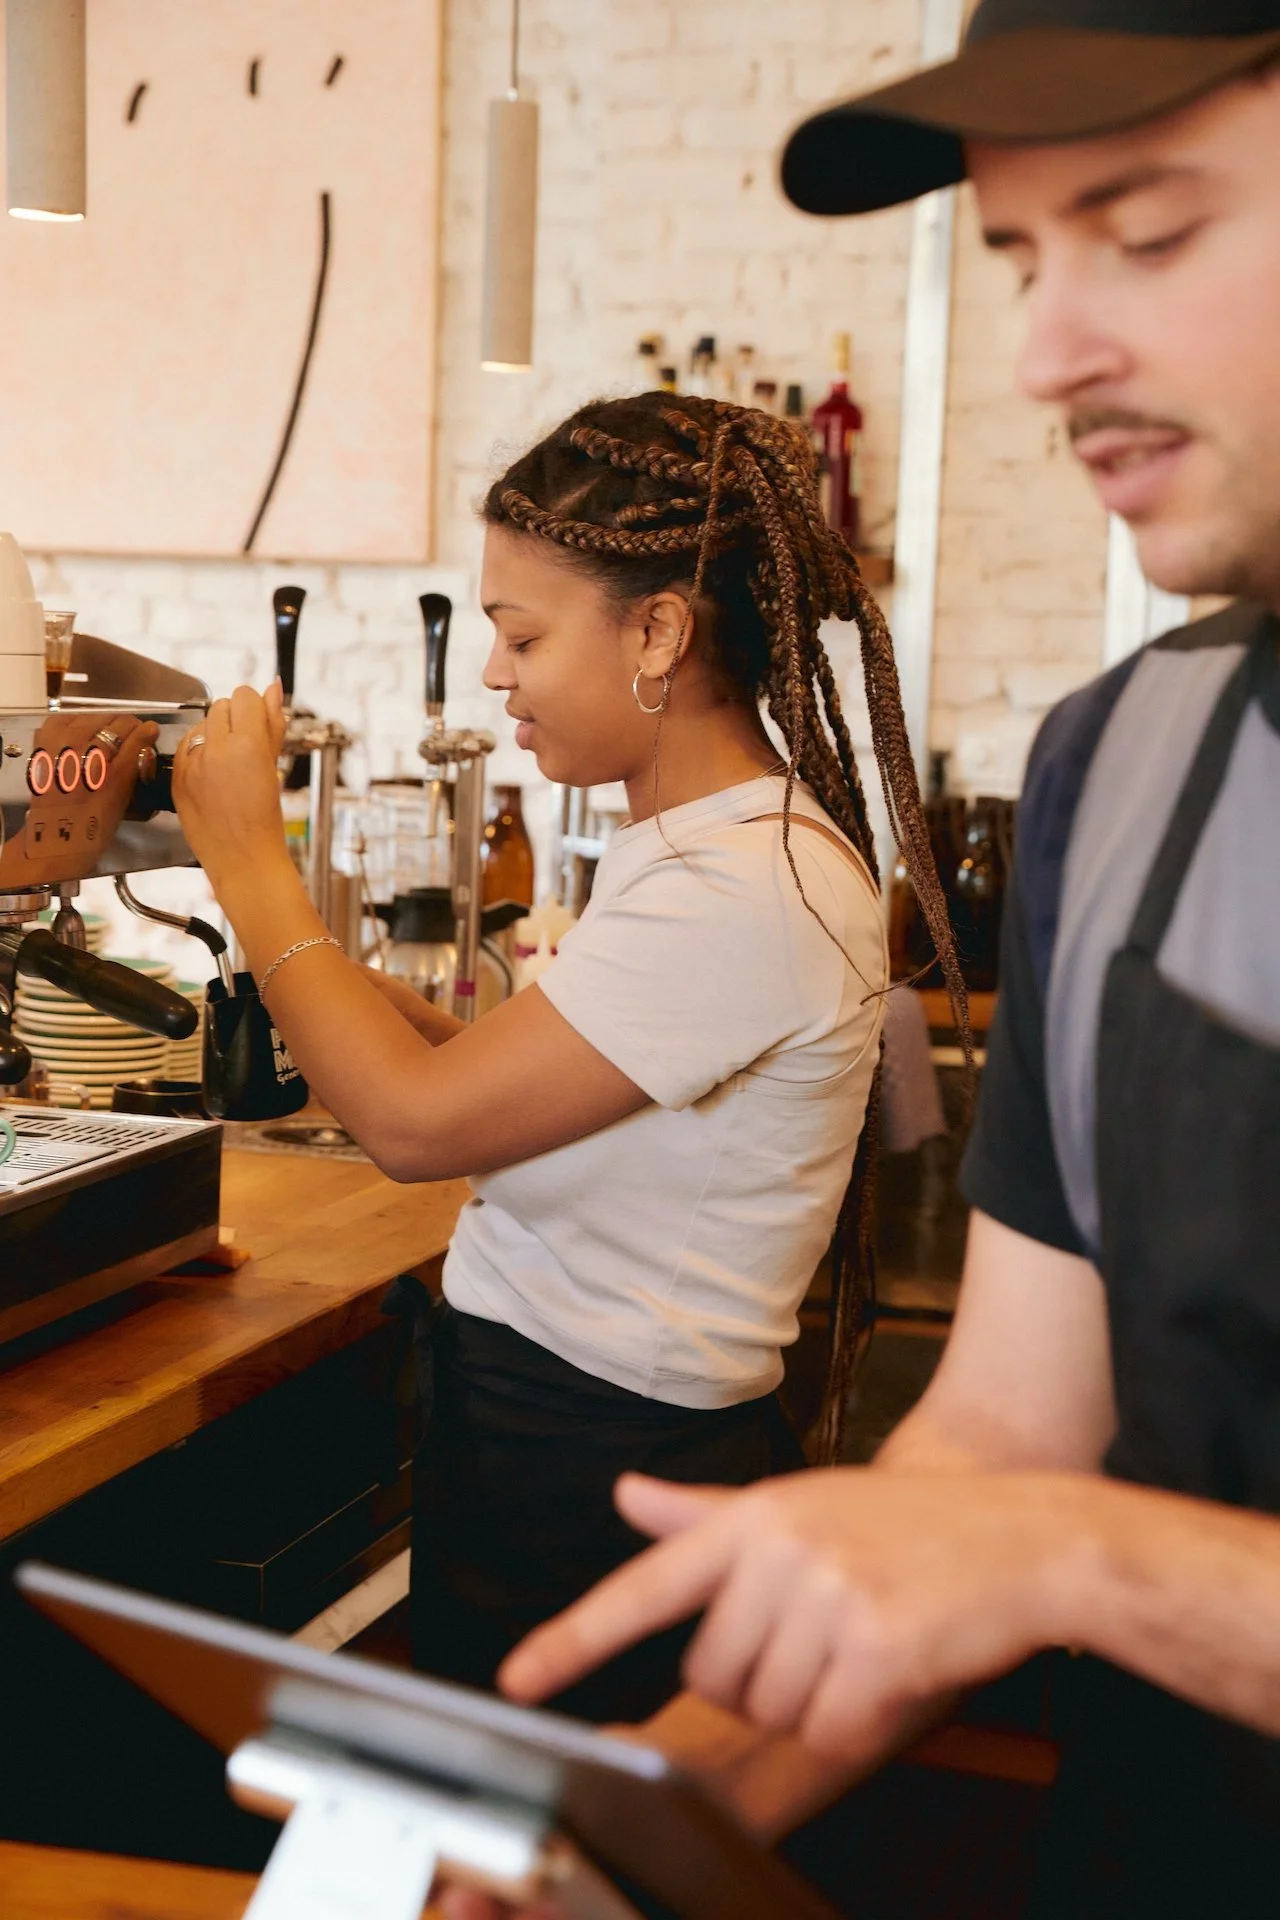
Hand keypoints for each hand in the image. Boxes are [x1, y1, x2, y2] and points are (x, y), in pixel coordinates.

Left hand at [171, 682, 289, 891]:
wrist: (243, 858)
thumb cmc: (265, 819)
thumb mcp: (274, 767)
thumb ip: (272, 723)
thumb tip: (273, 687)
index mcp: (248, 745)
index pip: (245, 696)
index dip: (254, 710)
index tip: (259, 727)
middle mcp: (216, 749)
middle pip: (222, 705)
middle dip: (235, 720)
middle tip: (246, 750)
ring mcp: (192, 763)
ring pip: (202, 723)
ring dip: (215, 734)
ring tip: (229, 765)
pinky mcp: (176, 775)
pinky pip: (185, 745)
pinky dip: (198, 751)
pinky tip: (211, 774)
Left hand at [500, 1468, 1093, 1767]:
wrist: (1023, 1536)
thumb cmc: (910, 1526)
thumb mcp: (802, 1503)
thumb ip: (706, 1516)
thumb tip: (627, 1495)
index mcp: (753, 1516)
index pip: (645, 1586)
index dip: (574, 1638)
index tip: (516, 1678)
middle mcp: (781, 1551)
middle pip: (716, 1677)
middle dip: (761, 1679)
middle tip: (824, 1631)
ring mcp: (830, 1597)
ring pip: (772, 1711)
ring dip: (814, 1701)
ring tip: (864, 1641)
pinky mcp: (877, 1647)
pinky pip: (830, 1730)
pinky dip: (859, 1720)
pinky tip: (892, 1669)